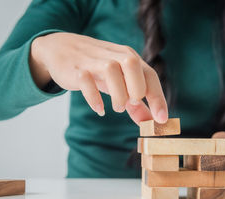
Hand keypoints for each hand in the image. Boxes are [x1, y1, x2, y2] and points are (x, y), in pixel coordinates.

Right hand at [30, 32, 167, 123]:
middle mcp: (114, 56)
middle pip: (132, 64)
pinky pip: (86, 81)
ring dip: (118, 94)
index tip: (162, 120)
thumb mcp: (119, 83)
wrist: (62, 49)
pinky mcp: (76, 70)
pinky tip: (99, 109)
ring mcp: (94, 61)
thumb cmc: (96, 68)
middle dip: (136, 89)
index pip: (149, 75)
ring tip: (117, 107)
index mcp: (129, 58)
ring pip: (111, 70)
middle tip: (132, 104)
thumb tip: (151, 123)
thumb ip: (135, 104)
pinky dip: (94, 98)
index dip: (158, 98)